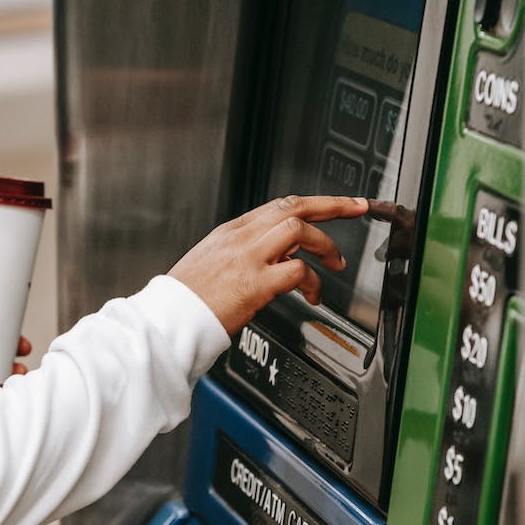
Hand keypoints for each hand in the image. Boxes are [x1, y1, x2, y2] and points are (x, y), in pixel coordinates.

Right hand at [168, 194, 368, 335]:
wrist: (166, 321)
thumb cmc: (187, 301)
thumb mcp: (212, 264)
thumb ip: (245, 255)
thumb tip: (279, 257)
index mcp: (231, 232)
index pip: (278, 205)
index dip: (312, 203)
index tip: (335, 205)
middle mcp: (240, 239)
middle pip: (293, 206)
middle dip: (332, 205)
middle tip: (358, 209)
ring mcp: (247, 259)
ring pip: (297, 229)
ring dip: (324, 244)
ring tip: (335, 263)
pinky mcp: (253, 284)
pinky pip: (297, 270)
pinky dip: (313, 281)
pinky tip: (314, 295)